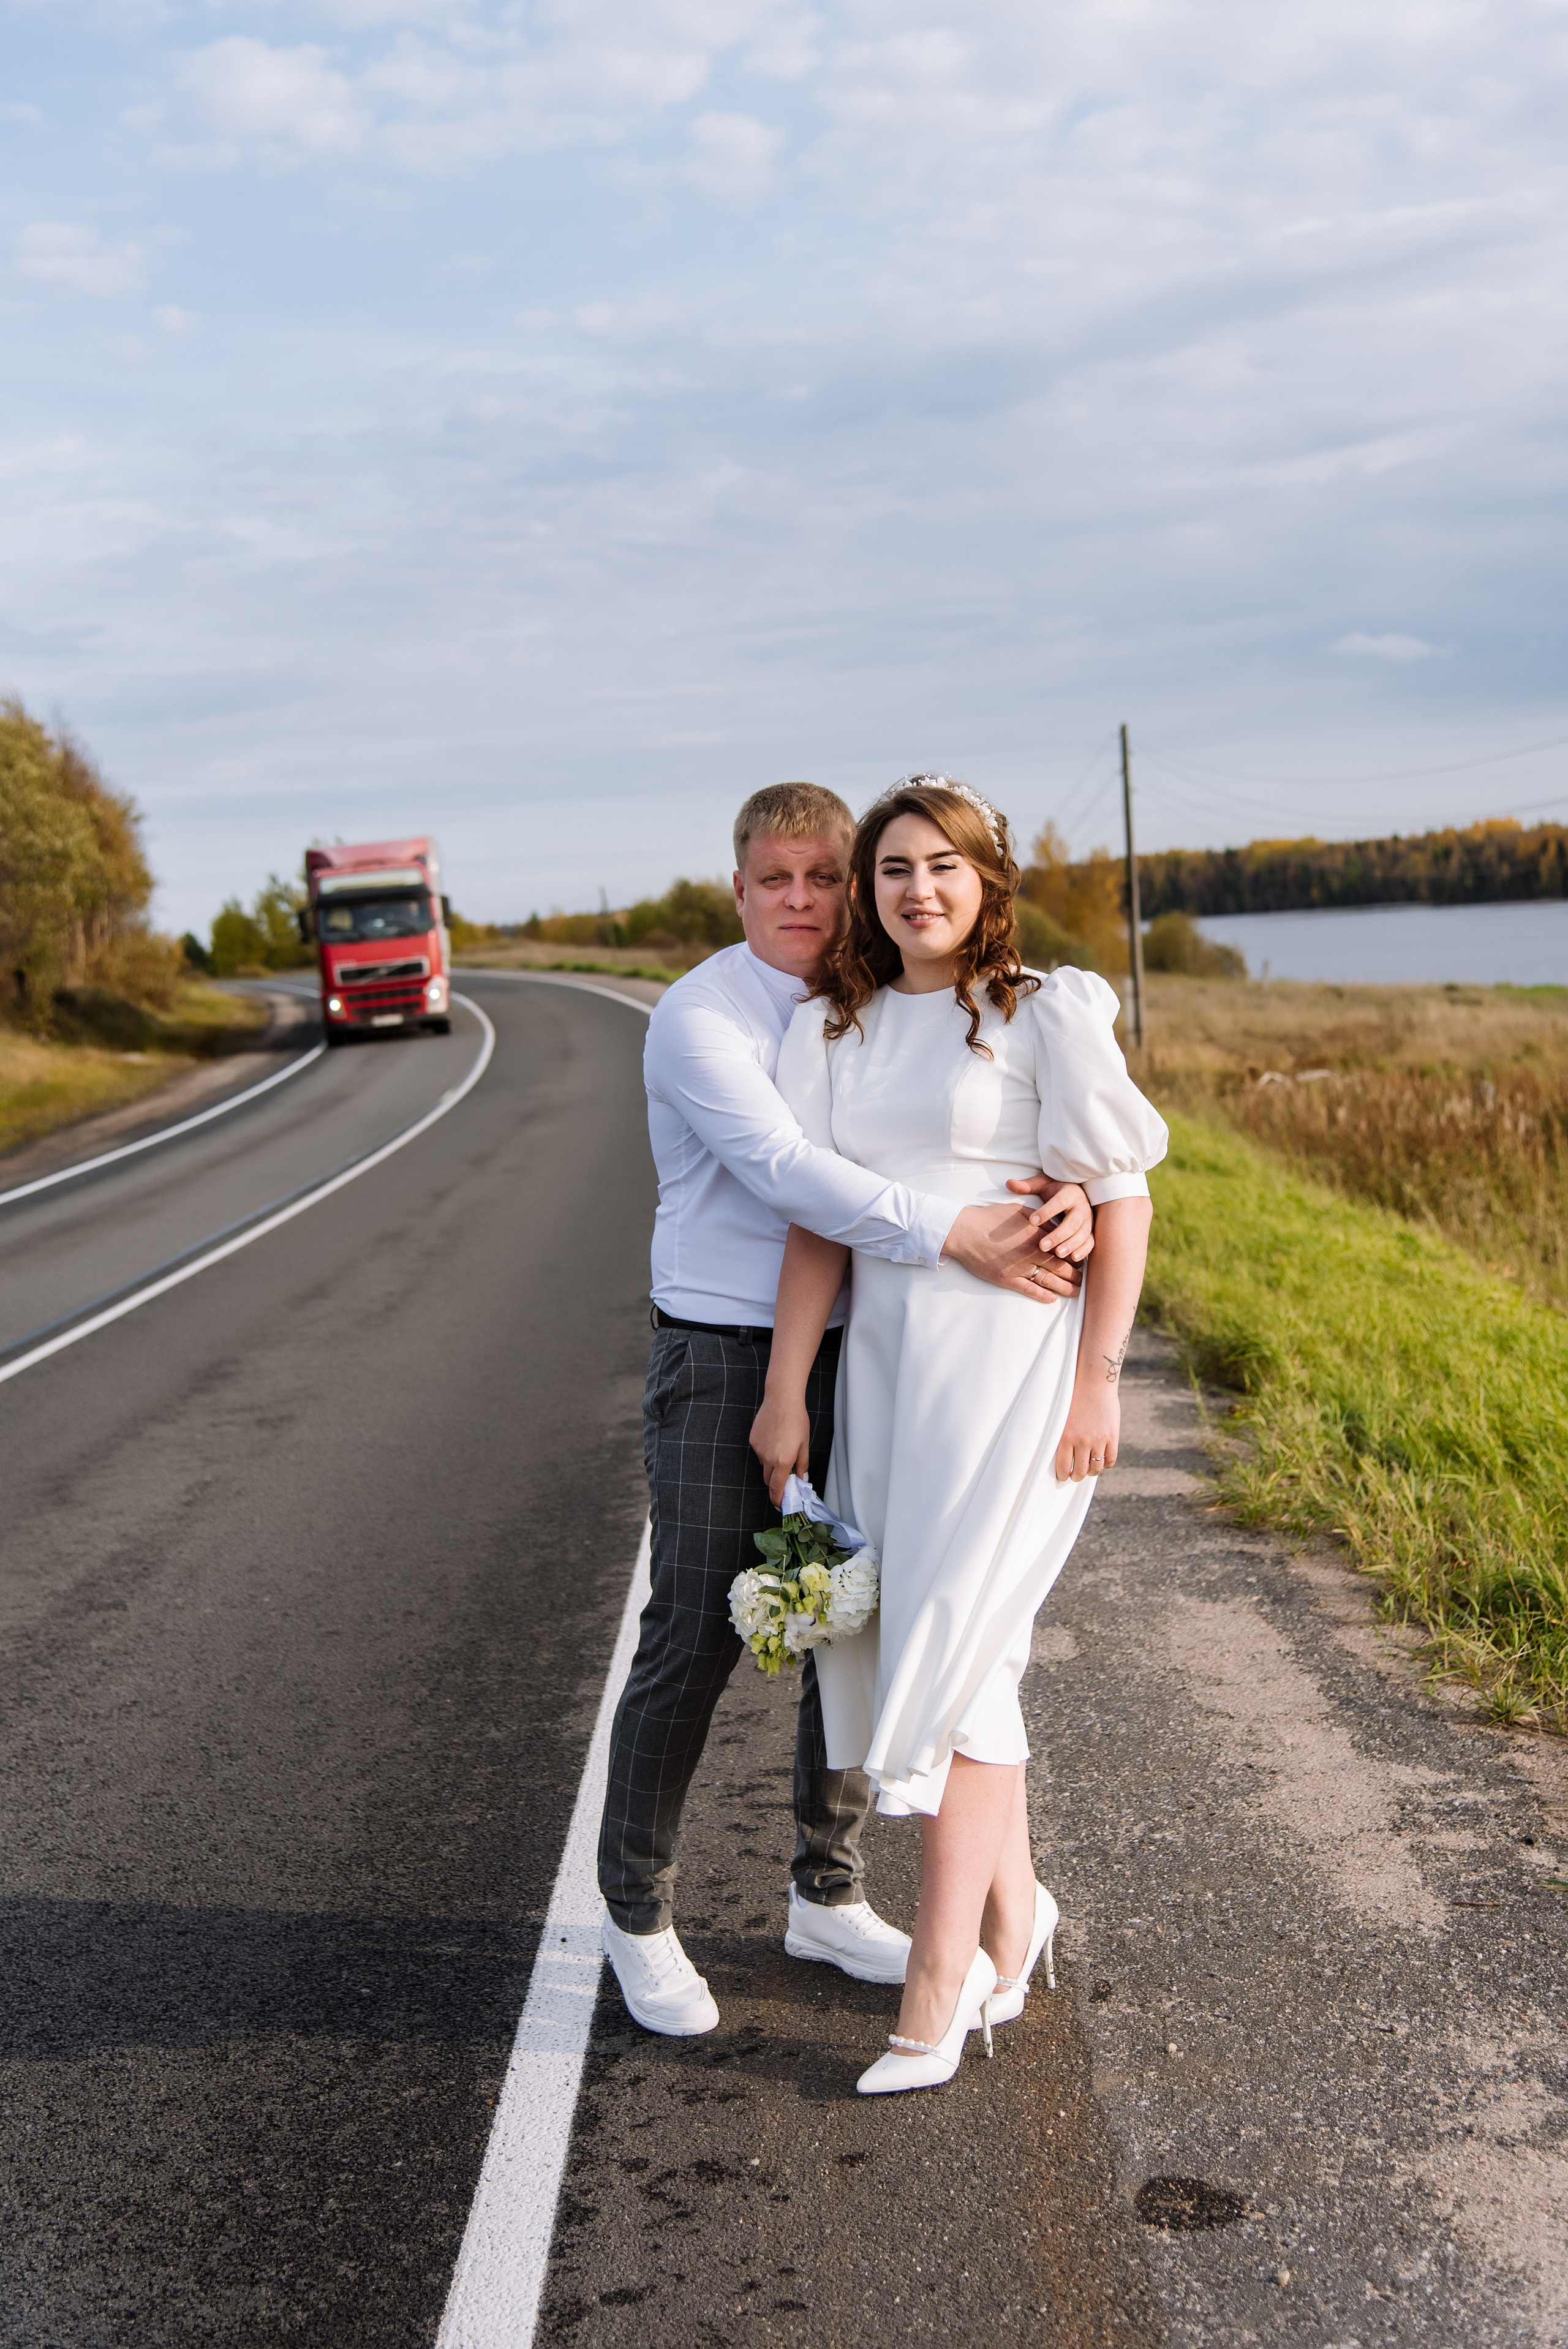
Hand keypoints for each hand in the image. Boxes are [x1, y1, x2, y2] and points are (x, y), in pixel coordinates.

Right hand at [750, 1390, 810, 1506]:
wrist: (781, 1399)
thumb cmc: (796, 1419)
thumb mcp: (804, 1444)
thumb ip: (802, 1465)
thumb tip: (802, 1479)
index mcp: (783, 1461)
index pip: (776, 1488)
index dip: (777, 1499)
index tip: (780, 1504)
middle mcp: (767, 1458)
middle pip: (768, 1479)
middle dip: (776, 1482)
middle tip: (786, 1475)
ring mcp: (758, 1449)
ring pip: (763, 1465)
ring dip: (771, 1465)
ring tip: (782, 1448)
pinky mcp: (752, 1440)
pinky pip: (759, 1452)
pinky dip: (766, 1452)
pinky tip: (774, 1438)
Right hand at [942, 1200, 1085, 1300]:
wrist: (964, 1232)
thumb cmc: (990, 1218)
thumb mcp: (1018, 1210)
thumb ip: (1039, 1219)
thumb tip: (1055, 1227)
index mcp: (1035, 1234)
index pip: (1061, 1248)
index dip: (1073, 1256)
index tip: (1080, 1261)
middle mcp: (1030, 1253)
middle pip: (1059, 1266)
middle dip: (1073, 1275)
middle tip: (1083, 1280)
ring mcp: (1018, 1268)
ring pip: (1048, 1280)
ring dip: (1064, 1287)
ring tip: (1074, 1292)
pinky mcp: (1006, 1278)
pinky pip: (1029, 1289)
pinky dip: (1042, 1295)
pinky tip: (1052, 1298)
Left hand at [1008, 1176, 1093, 1262]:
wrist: (1078, 1192)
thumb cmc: (1056, 1190)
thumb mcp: (1043, 1184)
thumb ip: (1028, 1186)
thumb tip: (1009, 1183)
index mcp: (1069, 1193)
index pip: (1059, 1202)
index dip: (1046, 1212)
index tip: (1032, 1221)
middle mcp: (1081, 1206)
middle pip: (1072, 1222)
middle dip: (1058, 1235)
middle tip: (1042, 1246)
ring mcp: (1088, 1220)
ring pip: (1082, 1233)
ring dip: (1071, 1245)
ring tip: (1057, 1253)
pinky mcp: (1090, 1230)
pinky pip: (1090, 1242)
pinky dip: (1084, 1250)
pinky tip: (1073, 1258)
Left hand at [1055, 1386, 1120, 1481]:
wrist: (1094, 1384)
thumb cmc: (1075, 1398)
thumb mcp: (1063, 1418)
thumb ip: (1064, 1436)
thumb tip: (1063, 1453)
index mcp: (1065, 1437)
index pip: (1062, 1467)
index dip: (1062, 1475)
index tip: (1063, 1476)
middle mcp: (1081, 1442)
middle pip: (1079, 1471)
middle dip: (1076, 1476)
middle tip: (1075, 1475)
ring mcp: (1098, 1440)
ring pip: (1095, 1468)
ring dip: (1091, 1472)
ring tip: (1088, 1470)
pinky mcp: (1111, 1437)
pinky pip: (1110, 1460)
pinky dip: (1106, 1465)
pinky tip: (1102, 1462)